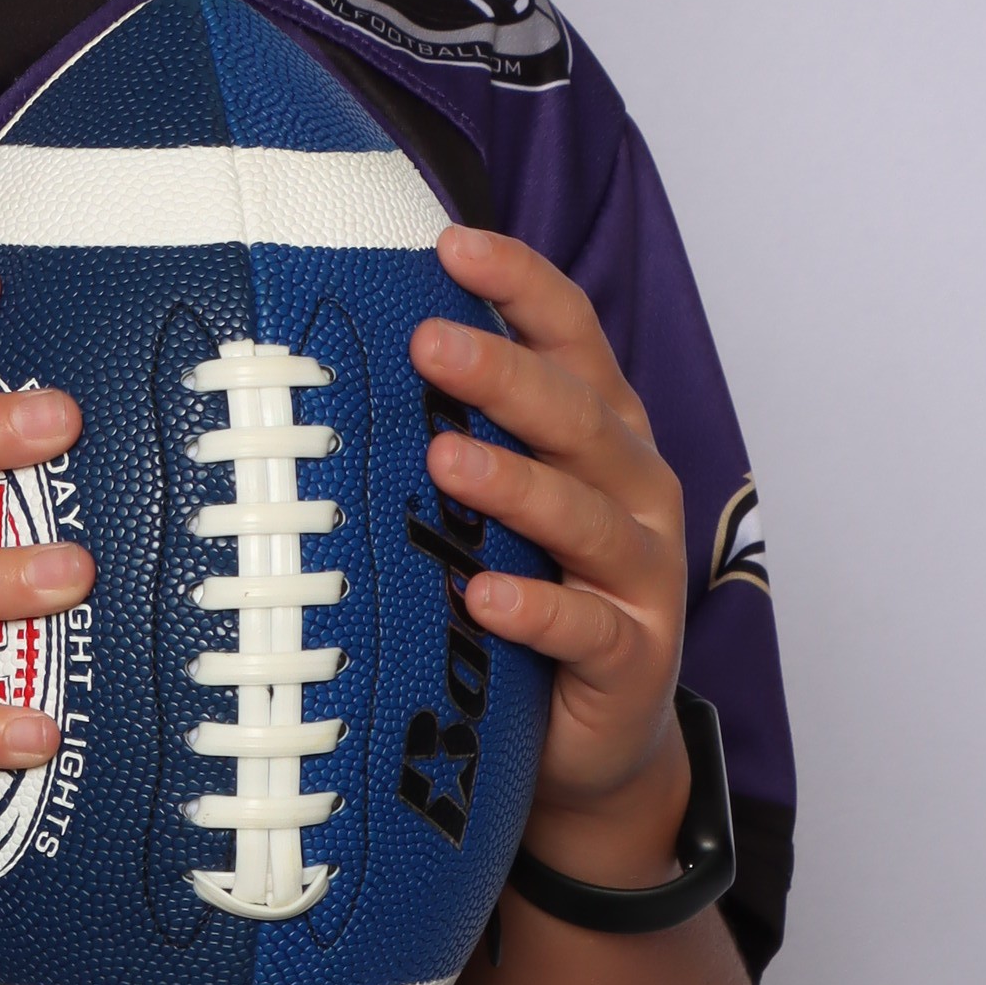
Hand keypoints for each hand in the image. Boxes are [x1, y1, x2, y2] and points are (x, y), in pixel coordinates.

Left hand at [414, 229, 692, 891]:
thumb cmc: (532, 591)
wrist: (590, 742)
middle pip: (576, 415)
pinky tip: (485, 596)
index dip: (521, 285)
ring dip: (515, 484)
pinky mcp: (634, 657)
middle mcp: (634, 488)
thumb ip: (457, 429)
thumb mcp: (499, 504)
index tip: (451, 242)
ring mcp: (642, 574)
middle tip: (427, 344)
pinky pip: (585, 628)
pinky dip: (538, 608)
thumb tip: (343, 350)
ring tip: (444, 459)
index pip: (573, 337)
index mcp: (602, 432)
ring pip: (585, 515)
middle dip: (503, 374)